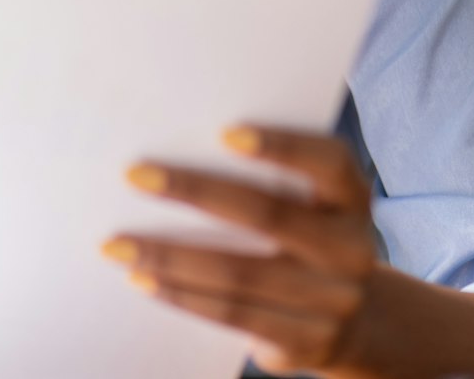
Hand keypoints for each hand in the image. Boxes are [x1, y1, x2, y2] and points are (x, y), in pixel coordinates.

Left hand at [105, 126, 380, 377]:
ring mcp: (334, 301)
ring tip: (119, 245)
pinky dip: (183, 296)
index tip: (224, 132)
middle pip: (270, 215)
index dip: (282, 145)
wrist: (354, 321)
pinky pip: (234, 315)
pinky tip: (144, 281)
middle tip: (134, 176)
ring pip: (240, 274)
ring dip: (170, 257)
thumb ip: (266, 180)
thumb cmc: (305, 239)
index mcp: (351, 199)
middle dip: (194, 191)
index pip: (328, 162)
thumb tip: (172, 149)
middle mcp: (352, 249)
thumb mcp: (307, 206)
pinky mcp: (307, 342)